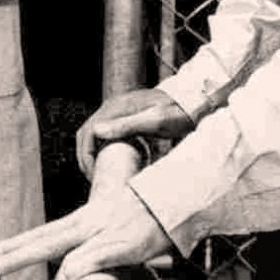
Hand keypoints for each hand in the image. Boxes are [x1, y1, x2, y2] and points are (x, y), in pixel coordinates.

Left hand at [0, 185, 171, 279]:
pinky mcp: (120, 244)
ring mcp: (101, 233)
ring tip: (5, 273)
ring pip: (58, 248)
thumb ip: (100, 241)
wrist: (174, 199)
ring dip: (31, 263)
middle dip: (14, 251)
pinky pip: (90, 259)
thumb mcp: (117, 223)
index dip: (19, 241)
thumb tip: (86, 258)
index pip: (45, 231)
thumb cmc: (149, 214)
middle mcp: (87, 223)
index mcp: (85, 219)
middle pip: (43, 238)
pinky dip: (73, 271)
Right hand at [76, 88, 192, 178]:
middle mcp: (113, 108)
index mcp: (116, 108)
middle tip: (94, 178)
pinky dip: (103, 149)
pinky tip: (112, 161)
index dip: (86, 155)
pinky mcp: (127, 117)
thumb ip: (126, 125)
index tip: (94, 174)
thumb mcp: (155, 121)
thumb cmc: (178, 112)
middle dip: (85, 157)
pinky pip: (107, 134)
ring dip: (92, 153)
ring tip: (99, 173)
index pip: (88, 132)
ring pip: (95, 134)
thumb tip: (96, 131)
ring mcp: (119, 112)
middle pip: (87, 133)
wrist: (194, 101)